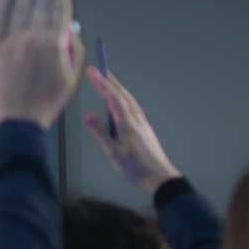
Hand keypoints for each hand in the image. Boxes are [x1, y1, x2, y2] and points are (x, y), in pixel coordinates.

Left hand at [0, 0, 84, 128]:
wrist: (15, 121)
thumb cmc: (45, 102)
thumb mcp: (70, 79)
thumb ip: (74, 49)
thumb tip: (72, 24)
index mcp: (55, 44)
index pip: (60, 8)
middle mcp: (34, 38)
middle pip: (41, 4)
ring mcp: (12, 42)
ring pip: (20, 8)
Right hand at [82, 67, 182, 196]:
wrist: (159, 178)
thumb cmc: (134, 167)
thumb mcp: (112, 152)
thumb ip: (100, 133)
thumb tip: (89, 115)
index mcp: (127, 123)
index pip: (113, 97)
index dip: (102, 83)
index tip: (92, 71)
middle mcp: (136, 119)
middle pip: (123, 95)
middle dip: (111, 82)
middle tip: (99, 70)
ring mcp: (142, 123)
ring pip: (129, 100)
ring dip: (118, 89)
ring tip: (108, 82)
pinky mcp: (144, 129)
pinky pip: (132, 107)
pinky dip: (123, 99)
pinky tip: (120, 103)